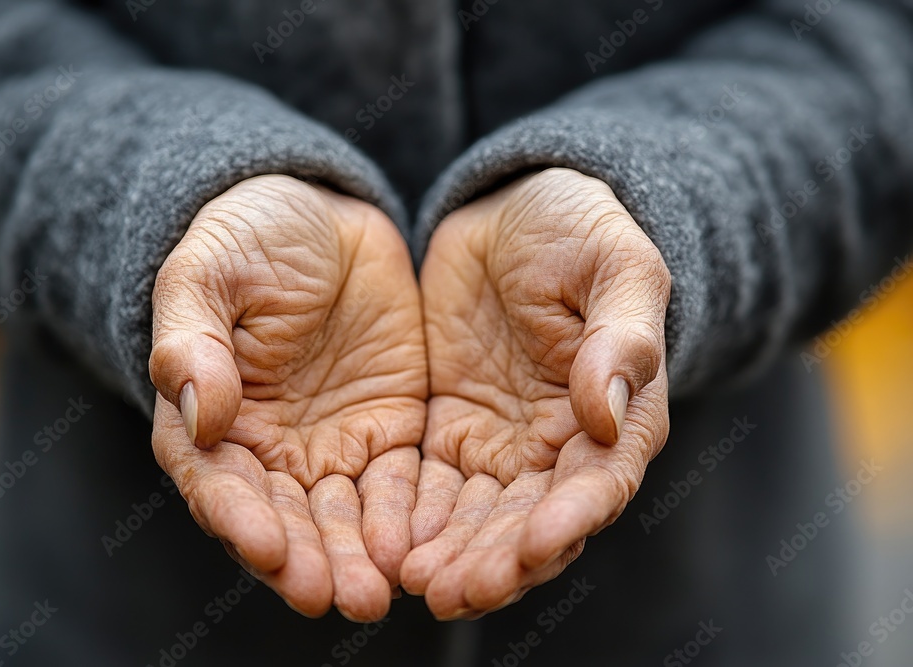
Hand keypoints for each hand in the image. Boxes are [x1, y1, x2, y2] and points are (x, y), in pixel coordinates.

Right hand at [149, 175, 426, 620]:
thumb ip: (192, 340)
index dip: (240, 519)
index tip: (268, 549)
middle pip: (284, 519)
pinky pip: (399, 485)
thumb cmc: (247, 239)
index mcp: (210, 418)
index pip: (218, 483)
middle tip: (336, 596)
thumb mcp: (207, 273)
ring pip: (343, 517)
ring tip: (379, 593)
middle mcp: (269, 450)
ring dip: (357, 558)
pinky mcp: (389, 431)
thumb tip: (198, 415)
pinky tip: (419, 548)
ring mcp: (331, 445)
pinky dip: (405, 520)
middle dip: (308, 560)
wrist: (321, 217)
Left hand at [400, 168, 670, 618]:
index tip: (532, 548)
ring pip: (479, 519)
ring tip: (414, 584)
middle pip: (531, 522)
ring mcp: (503, 443)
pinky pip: (430, 488)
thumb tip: (608, 412)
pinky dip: (413, 520)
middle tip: (454, 591)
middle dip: (496, 562)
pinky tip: (385, 545)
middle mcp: (560, 446)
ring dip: (451, 556)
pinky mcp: (450, 431)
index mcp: (618, 415)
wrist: (516, 211)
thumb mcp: (616, 267)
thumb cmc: (582, 231)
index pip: (597, 483)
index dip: (568, 521)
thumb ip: (620, 338)